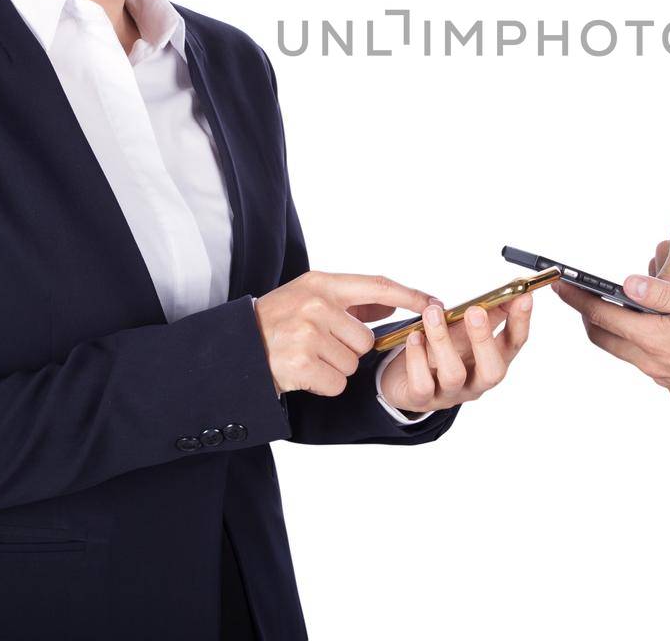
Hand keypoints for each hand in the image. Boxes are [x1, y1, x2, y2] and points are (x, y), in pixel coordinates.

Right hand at [254, 271, 433, 395]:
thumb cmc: (275, 322)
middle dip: (349, 349)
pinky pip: (337, 383)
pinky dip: (323, 385)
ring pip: (352, 363)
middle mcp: (316, 305)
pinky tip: (303, 374)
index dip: (410, 295)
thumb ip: (352, 300)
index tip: (435, 302)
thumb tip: (394, 300)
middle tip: (318, 346)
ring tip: (307, 357)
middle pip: (366, 338)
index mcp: (321, 284)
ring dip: (334, 367)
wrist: (234, 349)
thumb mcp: (309, 297)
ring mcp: (308, 334)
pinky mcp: (302, 364)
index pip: (378, 284)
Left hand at [378, 294, 533, 413]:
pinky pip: (422, 384)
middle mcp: (475, 382)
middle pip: (492, 370)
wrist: (405, 379)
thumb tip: (510, 290)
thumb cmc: (441, 351)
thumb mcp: (464, 331)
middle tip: (475, 311)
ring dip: (443, 340)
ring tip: (432, 313)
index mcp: (490, 362)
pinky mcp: (421, 399)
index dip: (521, 321)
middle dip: (484, 339)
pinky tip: (413, 337)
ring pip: (454, 375)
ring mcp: (450, 394)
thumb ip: (486, 314)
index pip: (514, 344)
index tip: (523, 296)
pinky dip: (416, 358)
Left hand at [552, 274, 669, 411]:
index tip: (560, 284)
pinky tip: (661, 333)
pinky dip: (643, 345)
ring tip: (623, 308)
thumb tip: (626, 283)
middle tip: (583, 295)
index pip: (601, 315)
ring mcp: (664, 378)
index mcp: (654, 337)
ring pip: (626, 351)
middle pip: (604, 337)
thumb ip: (662, 294)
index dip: (577, 297)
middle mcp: (652, 362)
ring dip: (617, 330)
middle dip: (589, 315)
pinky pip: (650, 364)